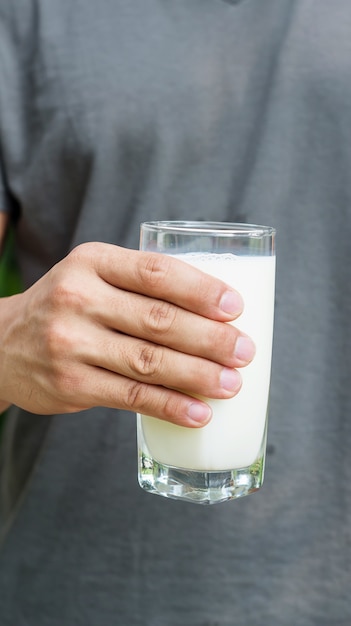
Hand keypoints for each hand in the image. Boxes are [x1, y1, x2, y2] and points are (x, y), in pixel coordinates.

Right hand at [0, 242, 254, 425]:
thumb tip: (215, 311)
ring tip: (232, 383)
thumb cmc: (68, 306)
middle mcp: (78, 298)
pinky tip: (199, 412)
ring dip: (197, 375)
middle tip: (244, 351)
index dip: (201, 290)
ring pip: (148, 361)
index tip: (235, 307)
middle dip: (210, 338)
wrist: (4, 343)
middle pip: (158, 319)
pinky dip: (170, 406)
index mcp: (92, 261)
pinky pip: (131, 397)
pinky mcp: (71, 384)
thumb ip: (141, 284)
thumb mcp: (93, 276)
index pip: (155, 272)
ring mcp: (71, 343)